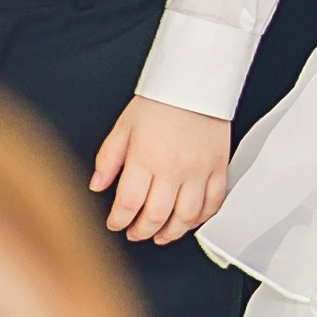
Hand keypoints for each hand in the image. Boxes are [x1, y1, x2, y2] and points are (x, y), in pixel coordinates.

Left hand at [91, 97, 230, 244]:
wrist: (196, 82)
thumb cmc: (162, 100)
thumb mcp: (123, 127)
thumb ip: (107, 159)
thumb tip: (97, 185)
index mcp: (145, 159)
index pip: (129, 205)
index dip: (119, 222)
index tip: (116, 224)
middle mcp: (173, 168)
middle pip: (157, 216)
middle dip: (142, 232)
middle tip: (136, 233)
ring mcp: (199, 170)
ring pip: (187, 216)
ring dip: (172, 232)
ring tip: (163, 234)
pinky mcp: (219, 166)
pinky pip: (215, 201)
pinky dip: (203, 216)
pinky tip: (192, 219)